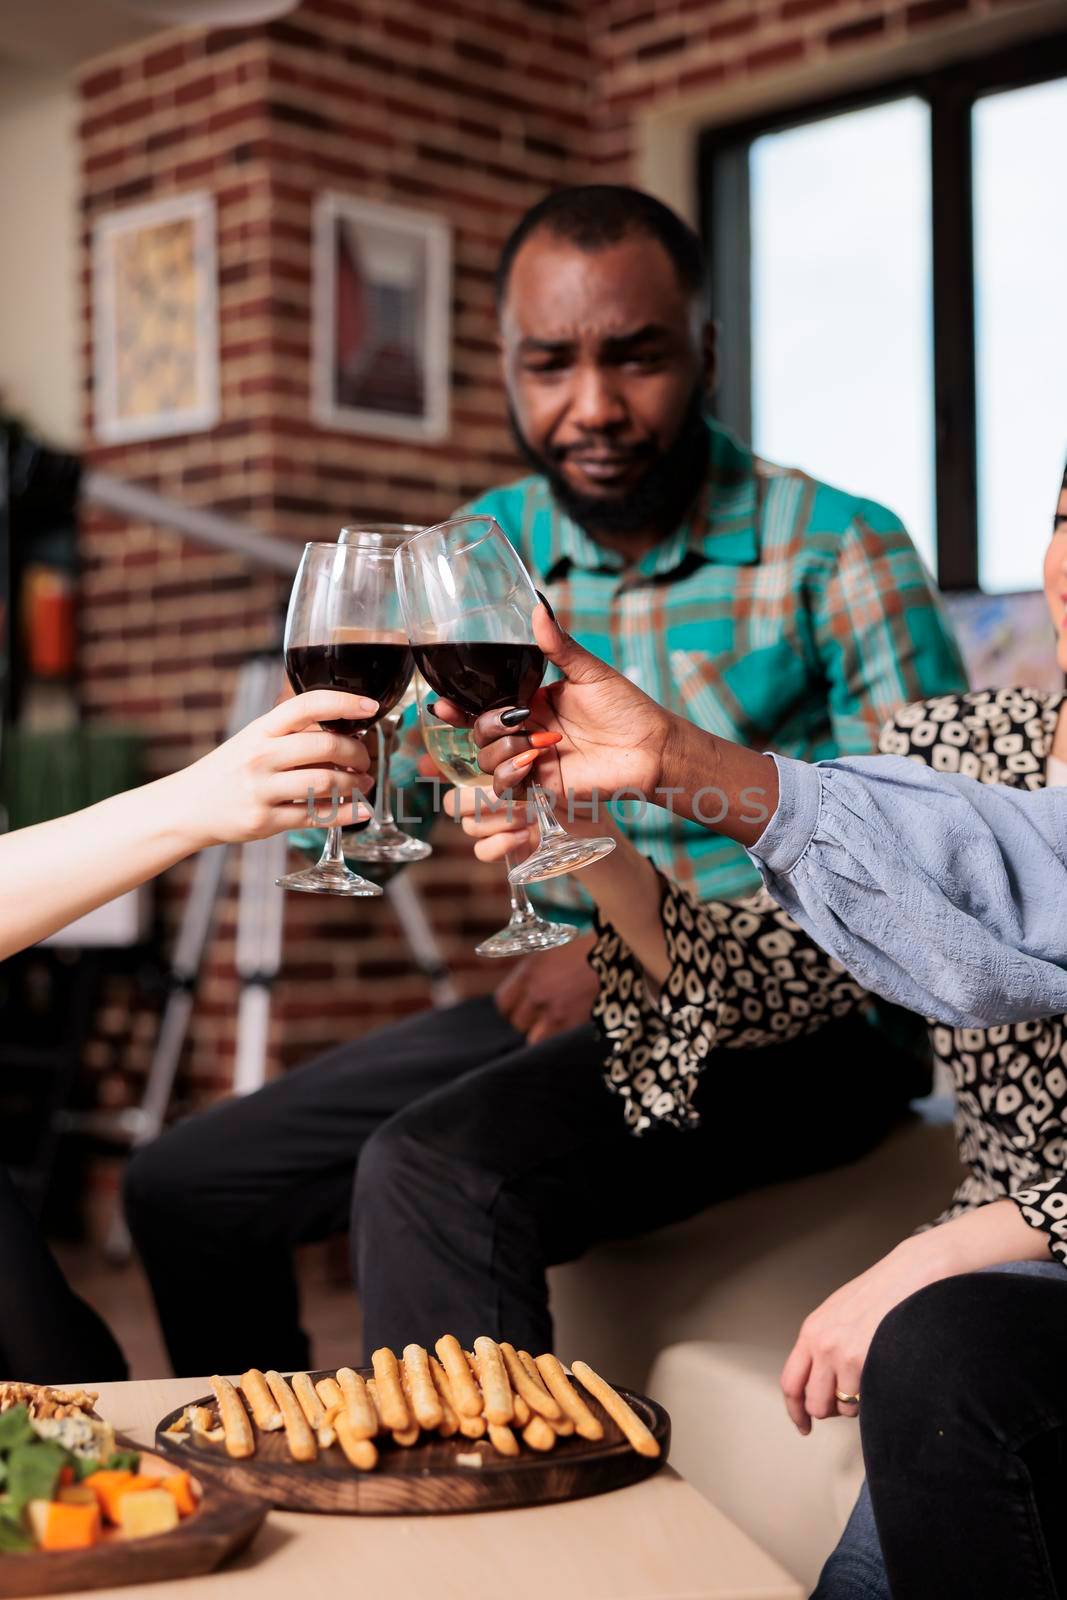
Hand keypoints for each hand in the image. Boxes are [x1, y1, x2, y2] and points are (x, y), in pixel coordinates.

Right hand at [165, 690, 375, 849]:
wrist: (188, 806)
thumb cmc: (229, 770)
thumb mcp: (253, 740)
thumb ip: (291, 734)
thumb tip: (345, 729)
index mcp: (261, 729)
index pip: (306, 705)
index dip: (343, 702)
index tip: (370, 707)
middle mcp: (260, 756)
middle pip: (325, 747)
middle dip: (357, 753)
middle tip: (365, 760)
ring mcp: (261, 789)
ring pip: (325, 783)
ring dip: (355, 784)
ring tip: (363, 784)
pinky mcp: (265, 820)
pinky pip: (316, 816)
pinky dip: (346, 813)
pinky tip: (361, 811)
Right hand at [434, 604, 675, 805]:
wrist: (652, 748)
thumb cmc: (627, 708)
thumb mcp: (589, 671)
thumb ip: (558, 645)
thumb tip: (537, 608)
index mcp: (531, 701)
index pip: (483, 703)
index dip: (458, 706)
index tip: (442, 701)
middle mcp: (526, 731)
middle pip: (478, 731)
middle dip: (485, 724)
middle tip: (517, 718)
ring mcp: (531, 760)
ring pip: (486, 759)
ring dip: (504, 748)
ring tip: (541, 742)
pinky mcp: (541, 786)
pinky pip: (506, 786)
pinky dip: (510, 773)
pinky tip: (532, 761)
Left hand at [495, 933, 597, 1043]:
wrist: (616, 954)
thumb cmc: (581, 948)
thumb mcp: (546, 946)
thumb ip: (522, 965)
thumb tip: (492, 970)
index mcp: (528, 972)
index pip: (503, 1003)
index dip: (511, 1008)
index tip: (521, 1007)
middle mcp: (538, 992)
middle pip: (517, 1022)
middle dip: (528, 1019)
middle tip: (541, 1013)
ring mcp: (556, 1010)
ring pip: (534, 1038)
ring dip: (542, 1033)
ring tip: (554, 1023)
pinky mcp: (575, 1023)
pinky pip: (555, 1043)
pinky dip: (559, 1039)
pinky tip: (568, 1027)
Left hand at [780, 1233, 951, 1434]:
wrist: (910, 1274)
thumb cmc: (880, 1293)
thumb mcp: (839, 1313)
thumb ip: (825, 1343)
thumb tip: (822, 1381)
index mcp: (812, 1332)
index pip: (790, 1383)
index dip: (796, 1411)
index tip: (803, 1425)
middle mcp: (822, 1345)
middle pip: (814, 1404)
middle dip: (829, 1411)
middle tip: (845, 1402)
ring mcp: (843, 1356)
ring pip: (842, 1409)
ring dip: (855, 1405)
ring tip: (869, 1377)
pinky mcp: (867, 1363)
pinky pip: (864, 1402)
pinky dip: (873, 1399)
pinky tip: (882, 1374)